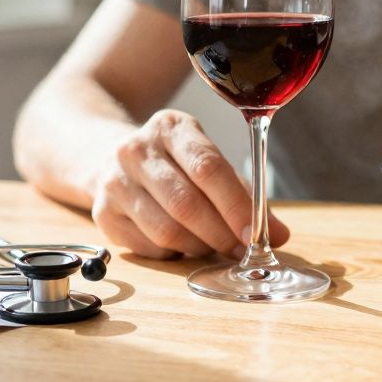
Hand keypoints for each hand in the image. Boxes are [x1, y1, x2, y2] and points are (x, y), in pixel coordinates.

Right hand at [91, 109, 289, 258]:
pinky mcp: (102, 213)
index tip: (256, 234)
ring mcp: (114, 181)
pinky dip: (173, 254)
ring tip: (212, 245)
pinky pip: (148, 248)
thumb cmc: (174, 163)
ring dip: (199, 247)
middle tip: (240, 250)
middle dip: (221, 234)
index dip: (236, 206)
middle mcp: (136, 149)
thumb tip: (279, 234)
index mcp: (171, 127)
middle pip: (186, 204)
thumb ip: (243, 194)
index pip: (208, 168)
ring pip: (167, 231)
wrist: (107, 157)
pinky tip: (181, 243)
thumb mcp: (204, 158)